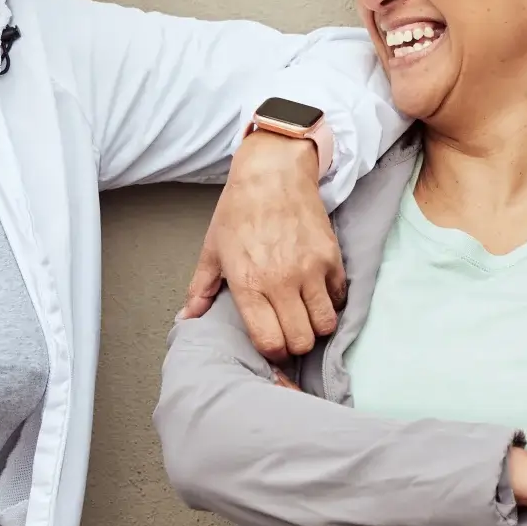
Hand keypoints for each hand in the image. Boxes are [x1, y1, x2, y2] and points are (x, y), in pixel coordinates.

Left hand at [179, 130, 345, 360]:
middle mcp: (281, 281)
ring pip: (325, 324)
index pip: (270, 342)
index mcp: (248, 284)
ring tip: (306, 315)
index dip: (273, 352)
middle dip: (295, 344)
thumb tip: (188, 317)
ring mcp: (310, 270)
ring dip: (316, 326)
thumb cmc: (239, 210)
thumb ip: (200, 289)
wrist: (273, 173)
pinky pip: (339, 298)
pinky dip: (330, 302)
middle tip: (290, 332)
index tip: (273, 345)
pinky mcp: (331, 258)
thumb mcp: (213, 249)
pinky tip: (318, 292)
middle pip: (301, 340)